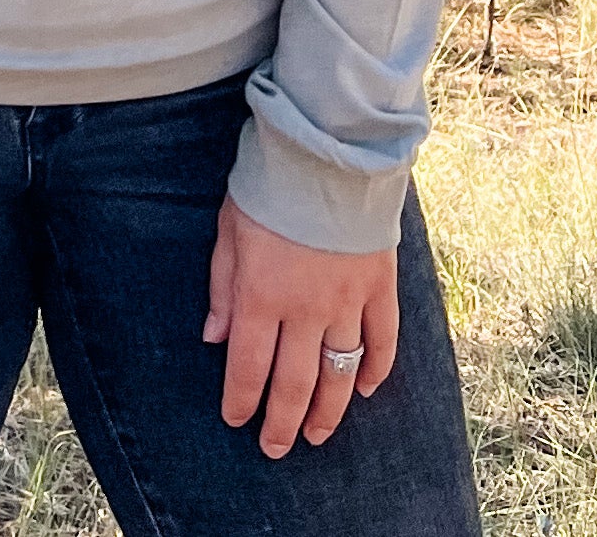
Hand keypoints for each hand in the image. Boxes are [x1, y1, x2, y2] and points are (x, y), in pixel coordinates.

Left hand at [204, 195, 398, 456]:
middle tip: (275, 448)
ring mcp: (347, 301)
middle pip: (294, 384)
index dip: (242, 401)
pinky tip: (365, 389)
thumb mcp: (229, 230)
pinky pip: (382, 340)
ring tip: (316, 434)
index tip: (237, 420)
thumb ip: (223, 288)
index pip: (249, 368)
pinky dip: (375, 369)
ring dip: (328, 411)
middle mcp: (305, 309)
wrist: (328, 149)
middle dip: (281, 422)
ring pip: (339, 373)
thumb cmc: (269, 185)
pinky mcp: (379, 286)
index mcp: (262, 295)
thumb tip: (214, 339)